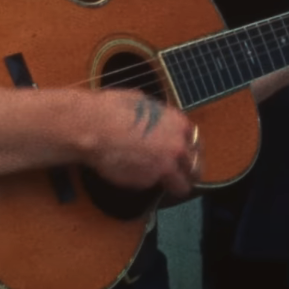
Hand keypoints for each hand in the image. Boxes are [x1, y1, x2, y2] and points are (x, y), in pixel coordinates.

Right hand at [79, 90, 199, 197]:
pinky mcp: (146, 182)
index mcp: (178, 124)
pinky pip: (152, 185)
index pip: (196, 143)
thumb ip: (159, 118)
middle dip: (189, 172)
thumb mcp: (143, 103)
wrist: (93, 128)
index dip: (190, 150)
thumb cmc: (113, 109)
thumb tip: (158, 122)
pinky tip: (132, 173)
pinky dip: (146, 182)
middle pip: (195, 168)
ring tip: (164, 184)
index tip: (185, 156)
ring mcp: (163, 167)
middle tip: (180, 175)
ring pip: (181, 186)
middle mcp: (177, 147)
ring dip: (174, 185)